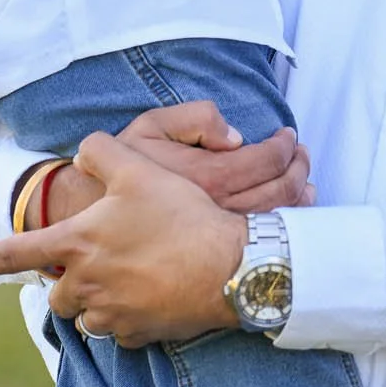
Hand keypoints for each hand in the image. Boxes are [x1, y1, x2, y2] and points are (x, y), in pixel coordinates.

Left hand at [0, 131, 246, 347]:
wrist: (229, 266)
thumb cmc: (182, 216)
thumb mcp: (141, 169)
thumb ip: (102, 152)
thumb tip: (83, 150)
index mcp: (77, 244)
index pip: (15, 254)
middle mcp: (84, 285)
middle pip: (57, 292)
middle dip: (71, 281)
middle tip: (107, 261)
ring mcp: (110, 314)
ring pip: (87, 315)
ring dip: (100, 300)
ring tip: (137, 276)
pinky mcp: (137, 335)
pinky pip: (121, 331)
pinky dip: (131, 316)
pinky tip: (156, 294)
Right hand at [39, 100, 314, 227]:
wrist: (82, 226)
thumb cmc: (116, 175)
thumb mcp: (147, 128)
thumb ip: (194, 119)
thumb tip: (236, 137)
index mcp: (208, 177)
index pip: (268, 159)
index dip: (287, 146)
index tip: (289, 138)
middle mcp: (218, 212)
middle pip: (283, 192)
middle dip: (300, 170)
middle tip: (302, 157)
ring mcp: (217, 244)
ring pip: (276, 223)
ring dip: (299, 200)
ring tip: (303, 183)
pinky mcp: (209, 267)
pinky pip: (257, 249)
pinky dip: (279, 231)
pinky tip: (281, 219)